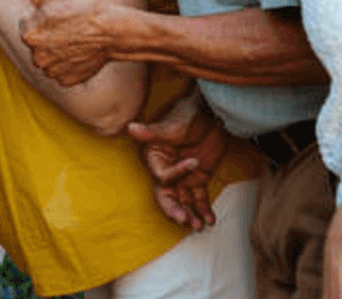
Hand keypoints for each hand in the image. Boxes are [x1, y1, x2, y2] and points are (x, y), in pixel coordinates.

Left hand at [12, 0, 114, 85]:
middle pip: (36, 44)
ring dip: (56, 51)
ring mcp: (52, 71)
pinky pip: (60, 72)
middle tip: (67, 28)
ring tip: (74, 39)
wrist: (113, 31)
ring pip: (47, 59)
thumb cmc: (83, 10)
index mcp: (29, 35)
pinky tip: (79, 53)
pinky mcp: (66, 81)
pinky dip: (67, 64)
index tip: (56, 16)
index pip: (26, 26)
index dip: (41, 19)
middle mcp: (36, 57)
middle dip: (47, 36)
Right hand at [126, 90, 224, 230]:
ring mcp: (182, 176)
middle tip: (185, 220)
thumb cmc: (188, 115)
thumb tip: (131, 128)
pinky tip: (210, 220)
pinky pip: (199, 198)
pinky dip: (204, 209)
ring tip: (199, 226)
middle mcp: (165, 169)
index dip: (176, 174)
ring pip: (183, 200)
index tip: (194, 162)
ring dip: (190, 214)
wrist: (211, 114)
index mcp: (154, 157)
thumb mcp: (173, 125)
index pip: (162, 175)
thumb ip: (153, 132)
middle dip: (175, 210)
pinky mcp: (198, 179)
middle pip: (166, 195)